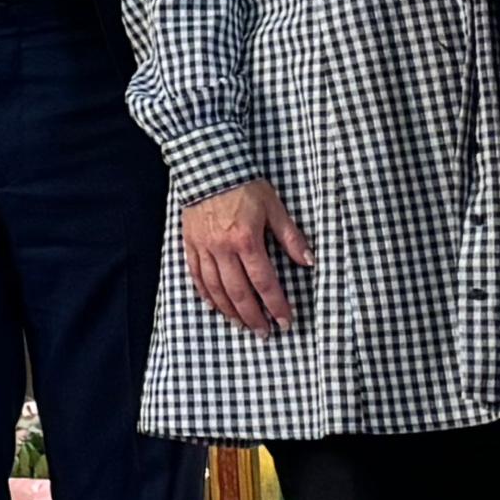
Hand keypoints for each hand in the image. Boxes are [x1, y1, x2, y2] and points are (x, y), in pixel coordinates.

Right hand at [178, 180, 310, 335]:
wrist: (208, 166)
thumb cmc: (244, 185)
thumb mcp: (274, 207)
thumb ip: (291, 237)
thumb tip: (309, 261)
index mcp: (247, 240)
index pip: (265, 282)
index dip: (276, 305)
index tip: (285, 321)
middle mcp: (223, 249)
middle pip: (239, 292)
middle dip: (253, 316)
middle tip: (263, 333)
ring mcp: (204, 248)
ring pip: (216, 288)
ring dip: (230, 310)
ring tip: (241, 325)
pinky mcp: (191, 243)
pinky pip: (196, 274)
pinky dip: (205, 293)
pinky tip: (213, 306)